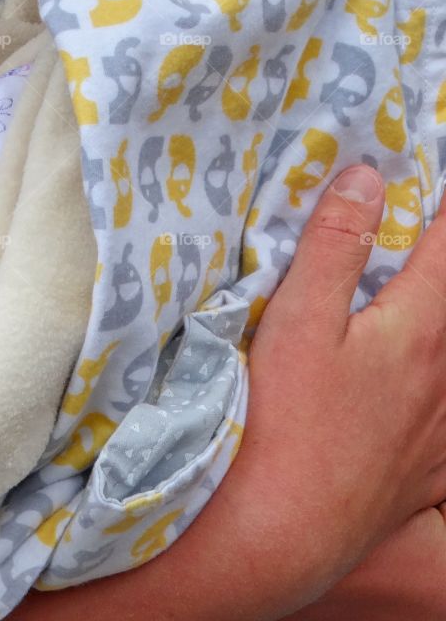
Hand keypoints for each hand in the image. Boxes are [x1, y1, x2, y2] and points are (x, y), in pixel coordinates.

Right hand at [234, 164, 445, 597]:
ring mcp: (436, 433)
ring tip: (418, 317)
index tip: (435, 176)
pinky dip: (443, 397)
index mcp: (416, 332)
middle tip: (427, 239)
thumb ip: (334, 245)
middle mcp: (441, 382)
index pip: (444, 253)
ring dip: (442, 329)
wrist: (280, 533)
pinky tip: (428, 399)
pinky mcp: (422, 475)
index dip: (442, 211)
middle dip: (443, 269)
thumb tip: (367, 180)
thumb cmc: (282, 421)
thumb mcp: (298, 319)